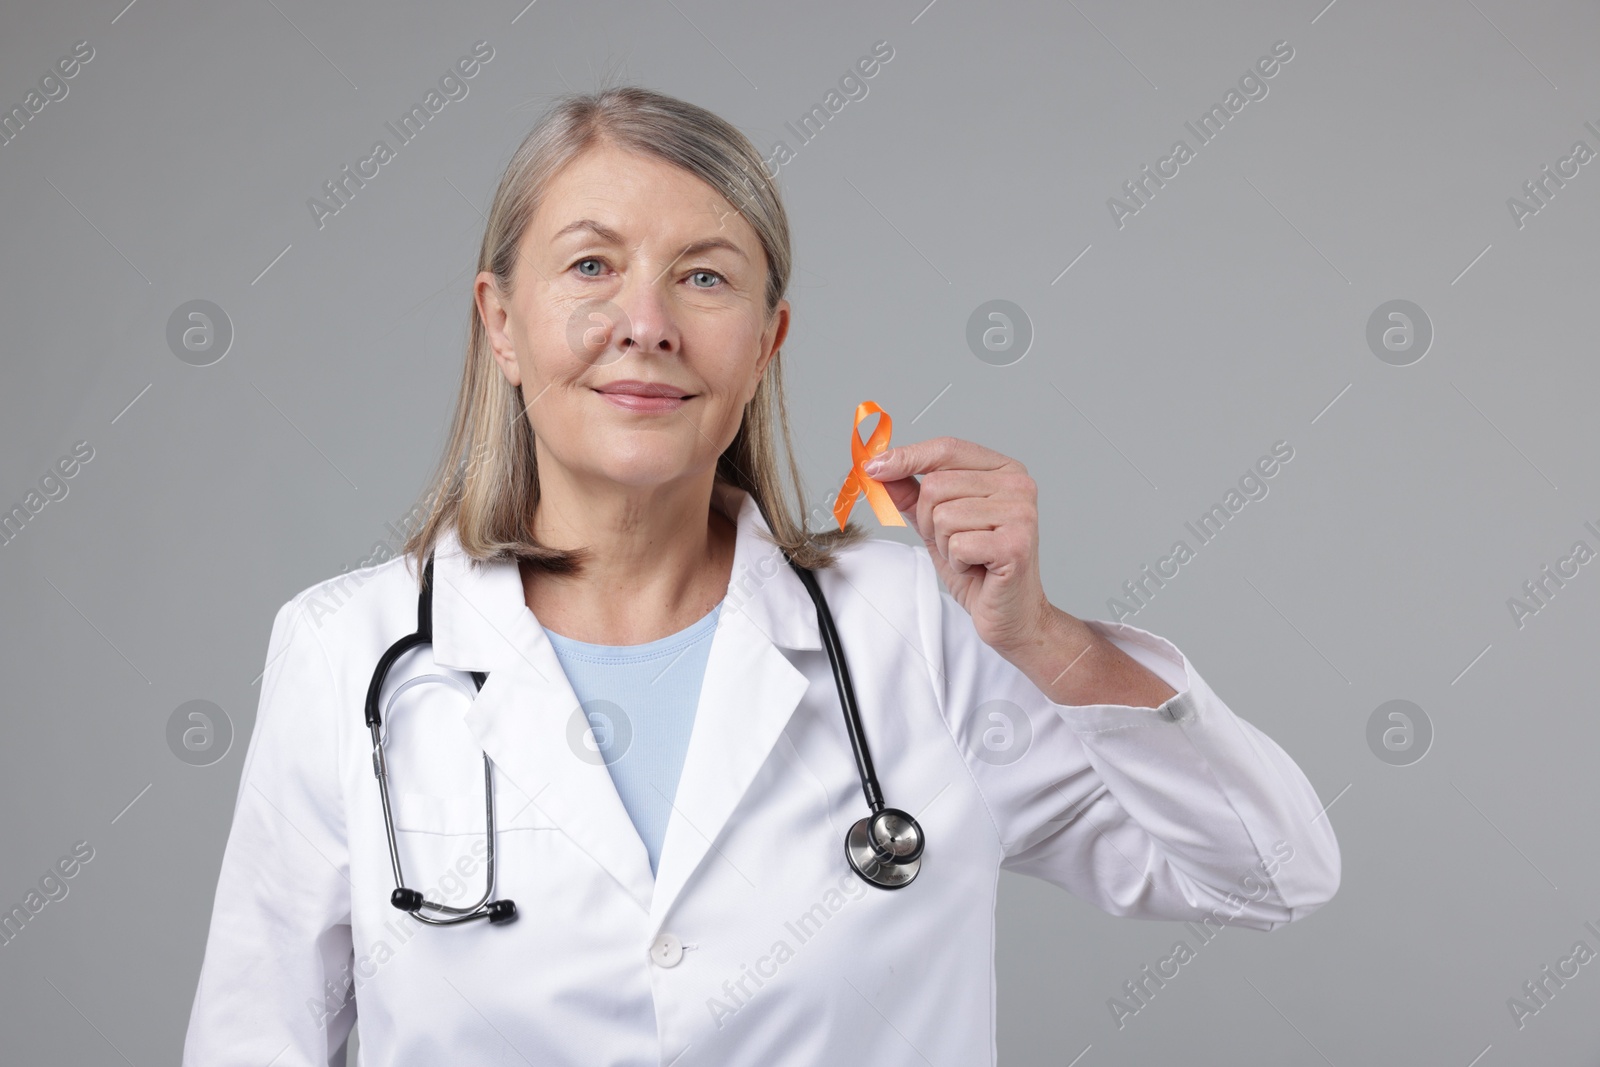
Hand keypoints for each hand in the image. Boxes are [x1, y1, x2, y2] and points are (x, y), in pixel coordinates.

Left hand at [863, 436, 1049, 654]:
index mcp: (1004, 470)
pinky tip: (976, 569)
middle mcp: (1018, 485)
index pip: (947, 448)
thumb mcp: (937, 525)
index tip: (874, 467)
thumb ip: (911, 494)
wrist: (1010, 613)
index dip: (907, 457)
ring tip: (967, 556)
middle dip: (929, 520)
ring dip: (944, 544)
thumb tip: (880, 467)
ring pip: (943, 516)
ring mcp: (1020, 514)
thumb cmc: (979, 568)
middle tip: (952, 542)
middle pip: (937, 484)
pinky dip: (957, 562)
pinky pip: (957, 544)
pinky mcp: (1015, 545)